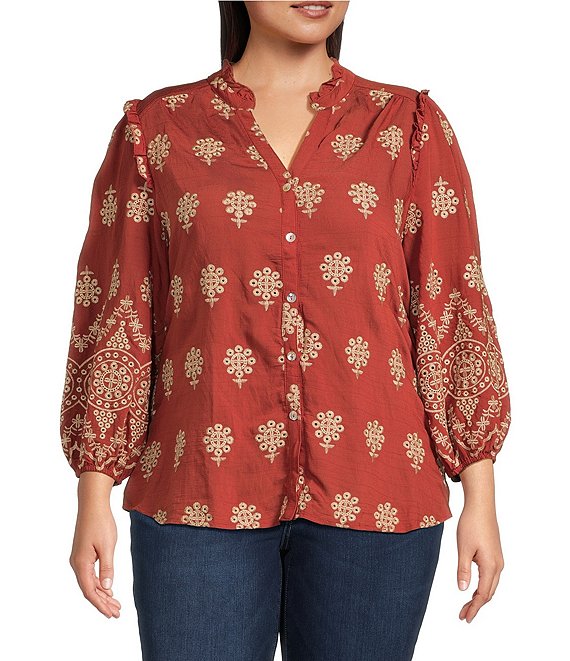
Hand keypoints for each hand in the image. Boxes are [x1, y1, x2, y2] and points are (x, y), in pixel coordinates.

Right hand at [69, 472, 121, 618]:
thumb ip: (107, 568)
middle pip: (89, 589)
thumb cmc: (101, 523)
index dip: (101, 604)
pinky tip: (108, 590)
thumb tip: (106, 588)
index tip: (112, 613)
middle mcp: (77, 564)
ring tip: (115, 605)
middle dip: (103, 602)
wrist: (92, 505)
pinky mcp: (83, 555)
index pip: (90, 591)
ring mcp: (79, 559)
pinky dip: (99, 584)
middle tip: (117, 612)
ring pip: (89, 583)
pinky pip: (90, 575)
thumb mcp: (107, 546)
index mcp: (81, 563)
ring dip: (102, 594)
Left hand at [456, 501, 503, 622]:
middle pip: (489, 593)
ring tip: (466, 605)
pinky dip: (482, 586)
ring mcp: (498, 560)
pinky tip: (473, 587)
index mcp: (490, 566)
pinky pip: (490, 576)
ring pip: (490, 585)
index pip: (483, 594)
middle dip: (476, 605)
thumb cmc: (471, 525)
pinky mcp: (494, 554)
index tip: (465, 618)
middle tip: (463, 615)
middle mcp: (498, 565)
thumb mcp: (463, 548)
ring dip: (479, 596)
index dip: (474, 608)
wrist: (481, 506)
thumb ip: (463, 570)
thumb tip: (463, 590)